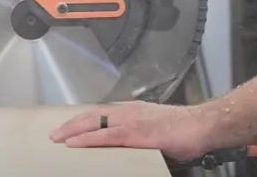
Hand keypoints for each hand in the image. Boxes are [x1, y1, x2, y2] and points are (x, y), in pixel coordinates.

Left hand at [49, 101, 211, 161]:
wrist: (203, 125)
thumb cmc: (184, 129)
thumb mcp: (155, 129)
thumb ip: (137, 134)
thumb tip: (125, 145)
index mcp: (132, 111)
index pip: (99, 114)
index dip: (81, 120)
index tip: (67, 127)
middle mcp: (128, 112)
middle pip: (91, 116)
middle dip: (71, 125)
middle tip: (53, 134)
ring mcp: (131, 121)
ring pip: (94, 124)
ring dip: (73, 131)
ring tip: (58, 139)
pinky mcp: (136, 133)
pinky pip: (106, 136)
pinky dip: (88, 139)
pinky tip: (75, 143)